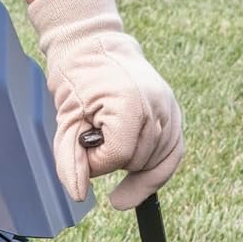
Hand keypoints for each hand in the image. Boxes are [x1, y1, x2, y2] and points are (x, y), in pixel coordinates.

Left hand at [28, 0, 183, 209]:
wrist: (94, 46)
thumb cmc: (77, 80)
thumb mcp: (67, 122)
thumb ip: (72, 161)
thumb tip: (78, 195)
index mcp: (130, 104)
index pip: (118, 156)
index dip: (97, 162)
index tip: (84, 147)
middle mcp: (157, 106)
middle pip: (138, 162)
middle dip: (114, 161)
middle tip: (95, 141)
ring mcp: (170, 108)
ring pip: (158, 162)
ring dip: (134, 165)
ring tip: (112, 147)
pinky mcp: (175, 112)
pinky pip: (172, 153)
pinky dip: (155, 169)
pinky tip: (136, 184)